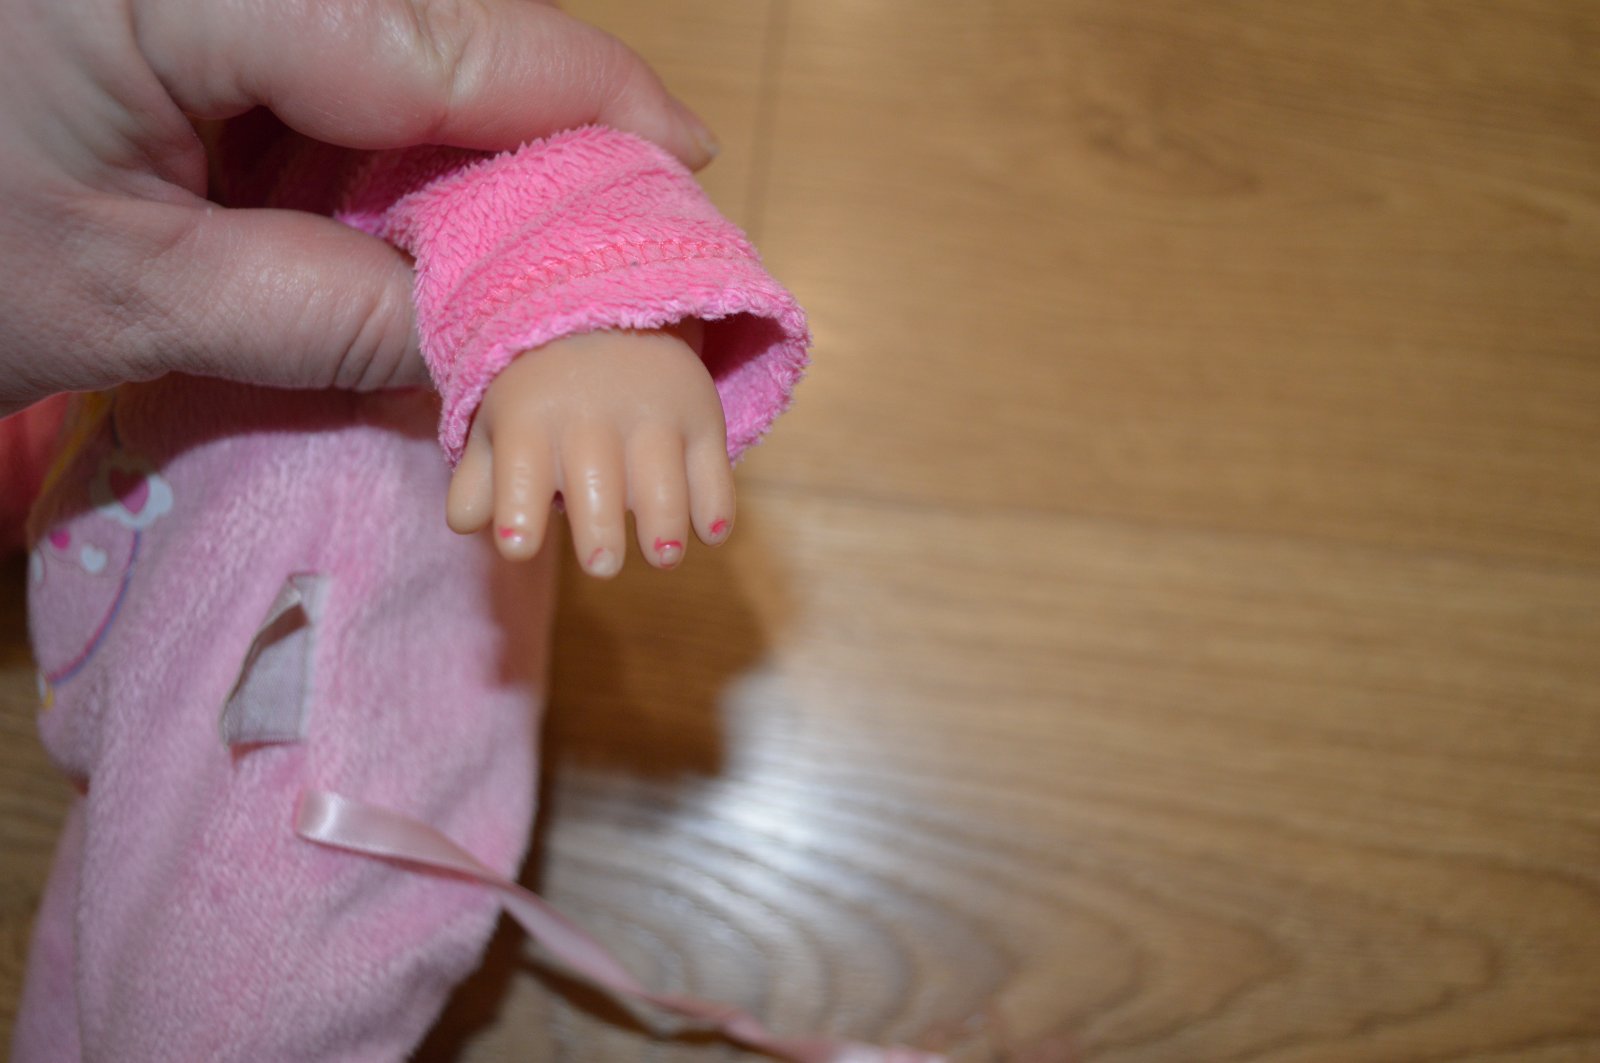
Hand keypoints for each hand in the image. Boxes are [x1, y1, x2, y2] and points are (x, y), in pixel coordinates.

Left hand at [0, 0, 717, 415]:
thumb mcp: (126, 299)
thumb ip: (335, 315)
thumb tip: (495, 338)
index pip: (446, 33)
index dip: (586, 99)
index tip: (685, 162)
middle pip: (442, 22)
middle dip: (538, 136)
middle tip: (610, 240)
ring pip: (400, 44)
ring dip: (463, 156)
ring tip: (513, 262)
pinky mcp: (196, 15)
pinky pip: (335, 66)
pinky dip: (385, 152)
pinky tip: (407, 230)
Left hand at [446, 325, 736, 577]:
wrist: (607, 315)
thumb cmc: (540, 392)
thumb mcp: (498, 424)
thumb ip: (479, 480)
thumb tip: (467, 526)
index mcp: (531, 423)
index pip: (519, 473)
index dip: (517, 514)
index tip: (519, 548)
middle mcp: (591, 418)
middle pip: (597, 485)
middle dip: (599, 535)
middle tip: (600, 566)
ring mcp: (652, 416)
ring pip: (662, 482)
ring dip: (665, 527)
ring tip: (662, 557)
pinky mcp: (700, 417)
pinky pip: (713, 470)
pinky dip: (715, 505)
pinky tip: (708, 531)